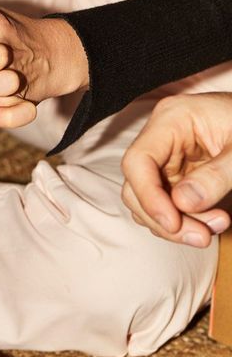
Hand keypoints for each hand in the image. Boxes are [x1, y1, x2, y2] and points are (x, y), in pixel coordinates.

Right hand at [122, 92, 231, 247]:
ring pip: (148, 202)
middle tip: (202, 237)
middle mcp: (162, 138)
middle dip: (164, 219)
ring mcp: (167, 158)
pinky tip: (213, 220)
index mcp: (172, 119)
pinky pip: (166, 205)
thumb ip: (216, 175)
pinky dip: (185, 221)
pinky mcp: (177, 174)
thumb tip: (183, 203)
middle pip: (137, 186)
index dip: (149, 196)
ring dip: (178, 224)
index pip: (138, 160)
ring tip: (219, 224)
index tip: (173, 224)